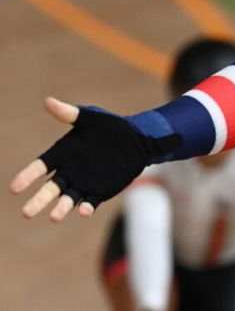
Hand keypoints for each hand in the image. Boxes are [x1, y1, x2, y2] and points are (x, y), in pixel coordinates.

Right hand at [9, 97, 173, 221]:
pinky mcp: (100, 192)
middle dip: (38, 201)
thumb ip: (68, 113)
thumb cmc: (110, 126)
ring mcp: (83, 184)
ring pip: (68, 200)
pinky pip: (91, 202)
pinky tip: (84, 211)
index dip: (26, 177)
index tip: (14, 189)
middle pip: (49, 190)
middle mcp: (68, 173)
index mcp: (61, 155)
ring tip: (55, 216)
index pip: (39, 168)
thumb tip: (47, 101)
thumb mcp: (89, 118)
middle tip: (26, 213)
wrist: (137, 138)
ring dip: (62, 208)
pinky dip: (87, 207)